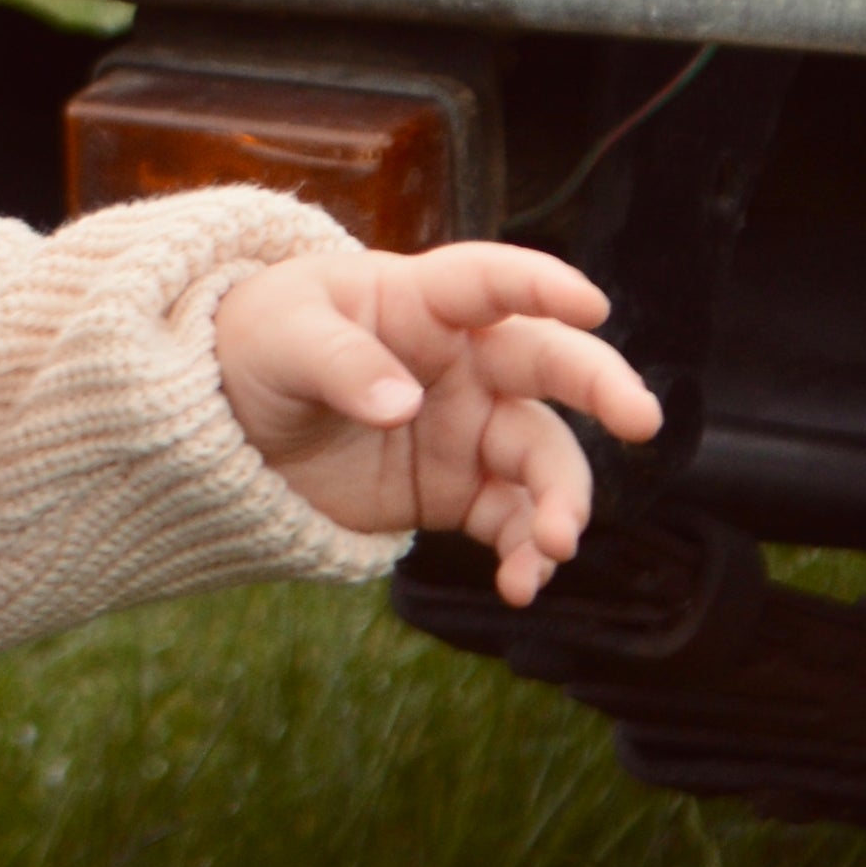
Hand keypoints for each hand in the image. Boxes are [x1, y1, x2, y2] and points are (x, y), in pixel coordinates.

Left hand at [214, 240, 661, 603]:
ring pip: (540, 455)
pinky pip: (508, 521)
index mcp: (422, 300)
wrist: (225, 425)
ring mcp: (466, 427)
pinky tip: (520, 586)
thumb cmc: (257, 346)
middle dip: (600, 389)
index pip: (491, 280)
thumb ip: (340, 364)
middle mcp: (463, 360)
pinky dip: (524, 555)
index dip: (541, 284)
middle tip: (640, 420)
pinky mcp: (455, 492)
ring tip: (554, 544)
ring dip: (560, 497)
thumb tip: (402, 403)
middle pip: (547, 365)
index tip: (592, 304)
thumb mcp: (282, 338)